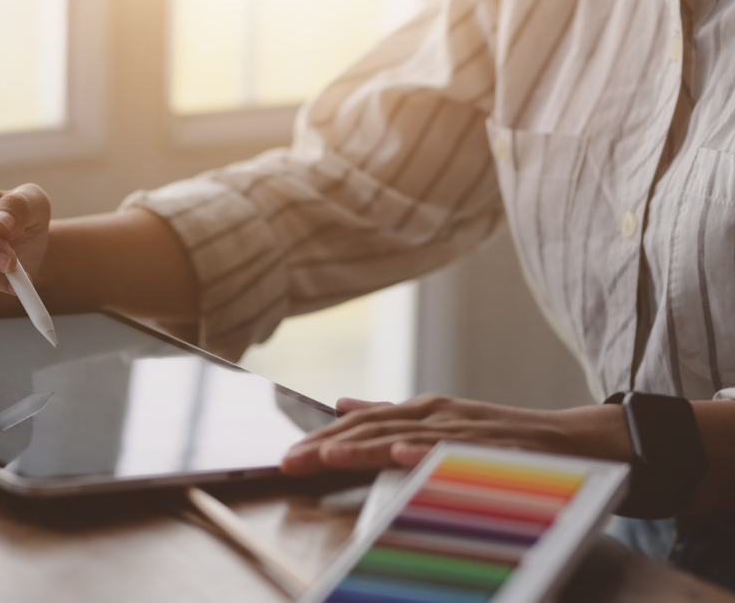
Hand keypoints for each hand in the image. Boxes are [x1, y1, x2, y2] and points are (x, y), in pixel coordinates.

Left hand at [280, 393, 631, 474]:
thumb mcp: (439, 423)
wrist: (580, 441)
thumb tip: (340, 403)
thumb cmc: (503, 438)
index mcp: (421, 411)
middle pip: (373, 427)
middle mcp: (438, 414)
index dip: (321, 438)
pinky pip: (460, 452)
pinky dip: (429, 452)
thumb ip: (390, 415)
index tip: (285, 456)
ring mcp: (467, 430)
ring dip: (366, 445)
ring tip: (328, 454)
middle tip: (288, 461)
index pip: (360, 423)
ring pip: (407, 437)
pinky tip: (403, 457)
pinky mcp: (497, 448)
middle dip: (327, 444)